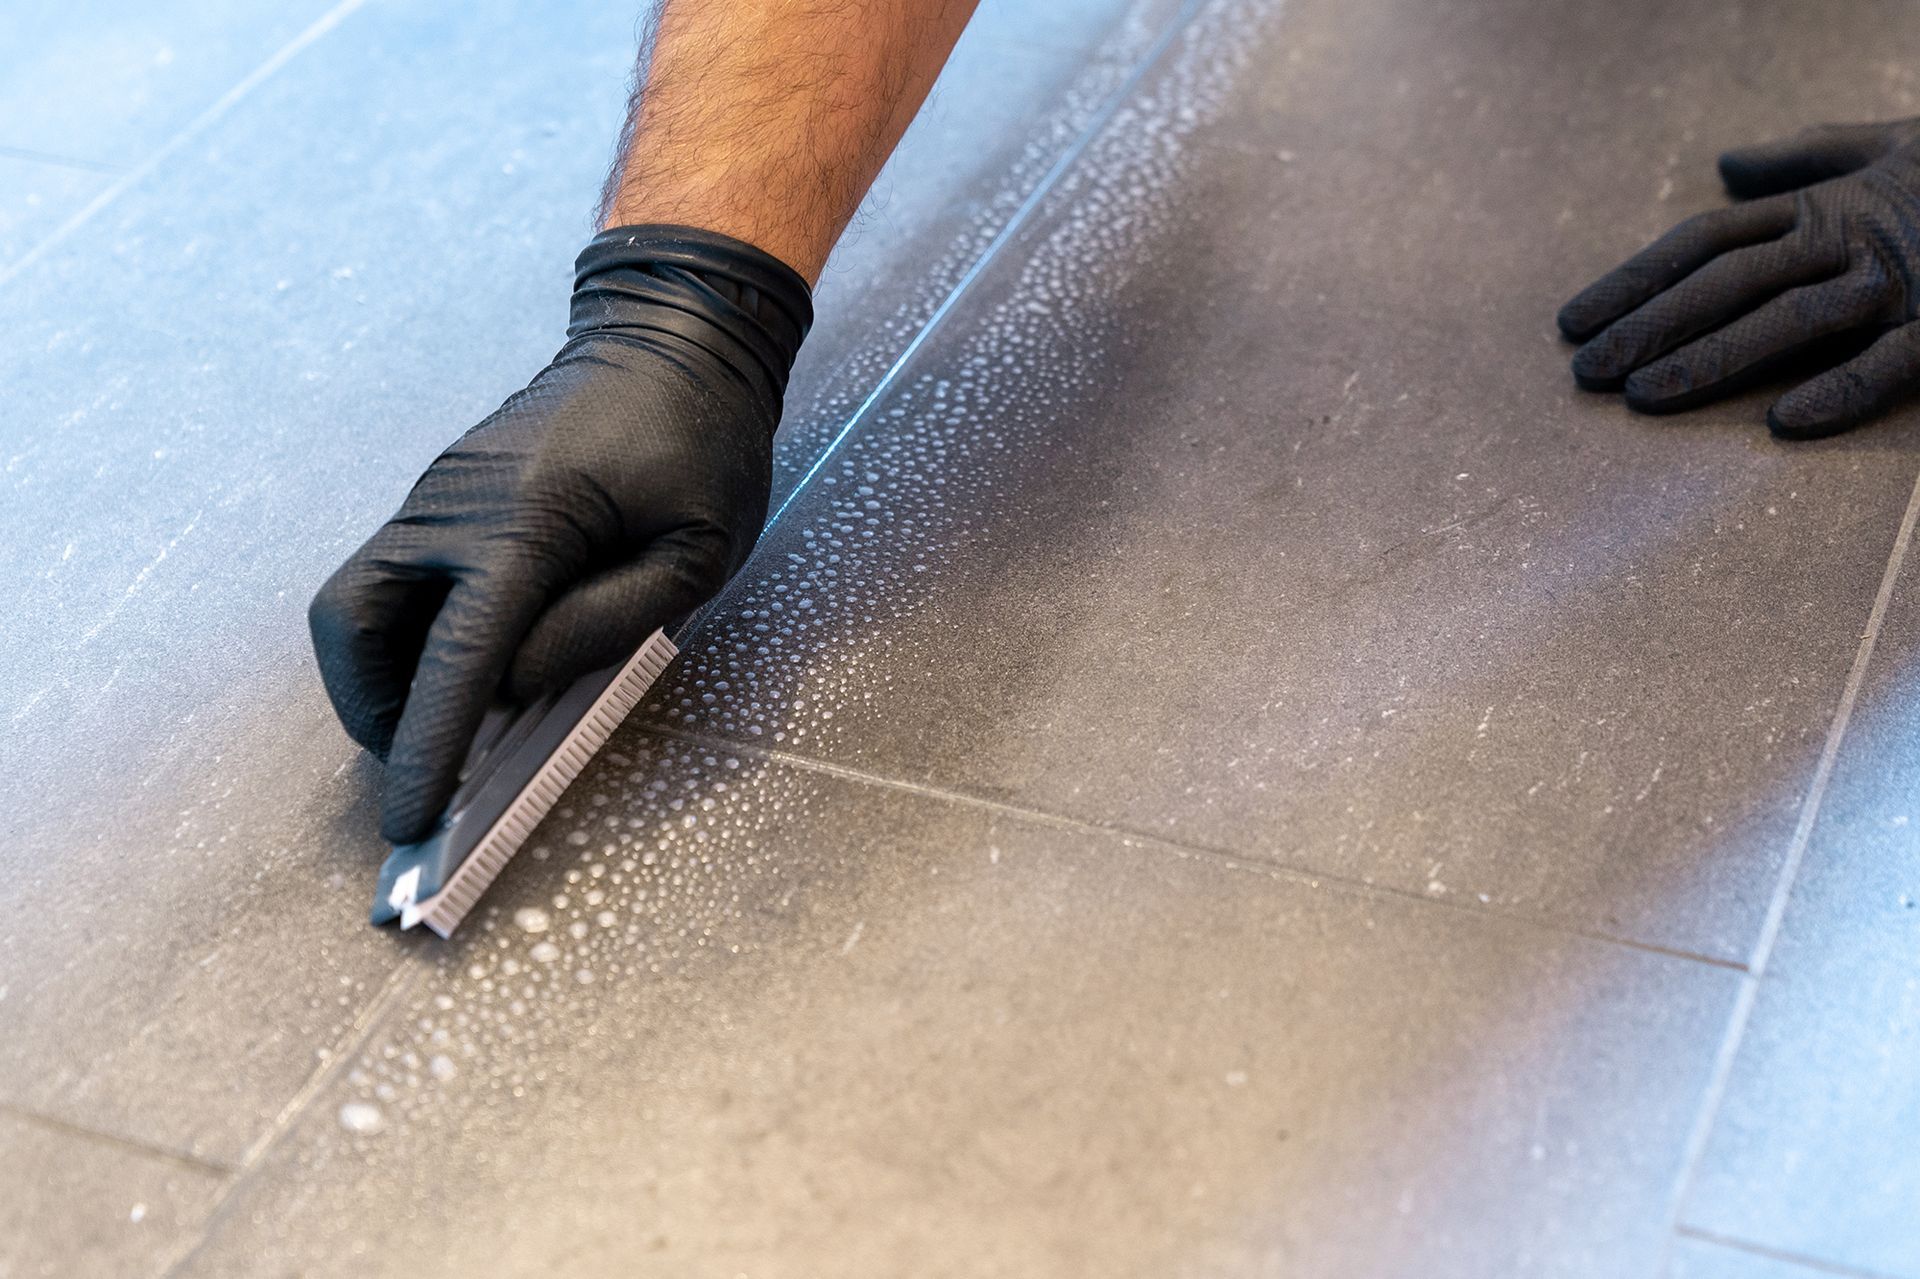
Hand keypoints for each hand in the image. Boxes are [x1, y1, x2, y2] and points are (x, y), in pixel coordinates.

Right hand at [309, 226, 810, 841]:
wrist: (673, 337)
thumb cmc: (704, 442)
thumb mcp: (697, 549)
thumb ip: (611, 623)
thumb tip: (515, 685)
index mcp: (526, 519)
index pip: (458, 654)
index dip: (428, 742)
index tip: (409, 816)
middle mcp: (455, 505)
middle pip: (354, 625)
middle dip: (373, 711)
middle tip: (423, 765)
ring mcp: (436, 494)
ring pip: (355, 603)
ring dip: (379, 676)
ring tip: (441, 722)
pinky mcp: (441, 493)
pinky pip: (392, 577)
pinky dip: (405, 635)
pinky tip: (463, 663)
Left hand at [1559, 118, 1919, 436]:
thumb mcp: (1890, 146)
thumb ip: (1806, 158)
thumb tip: (1727, 166)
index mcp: (1825, 206)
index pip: (1705, 240)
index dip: (1636, 280)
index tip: (1573, 322)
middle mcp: (1850, 240)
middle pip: (1729, 280)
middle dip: (1650, 325)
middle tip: (1584, 373)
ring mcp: (1900, 283)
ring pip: (1792, 319)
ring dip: (1714, 359)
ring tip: (1646, 396)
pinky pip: (1893, 363)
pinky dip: (1841, 391)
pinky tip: (1783, 423)